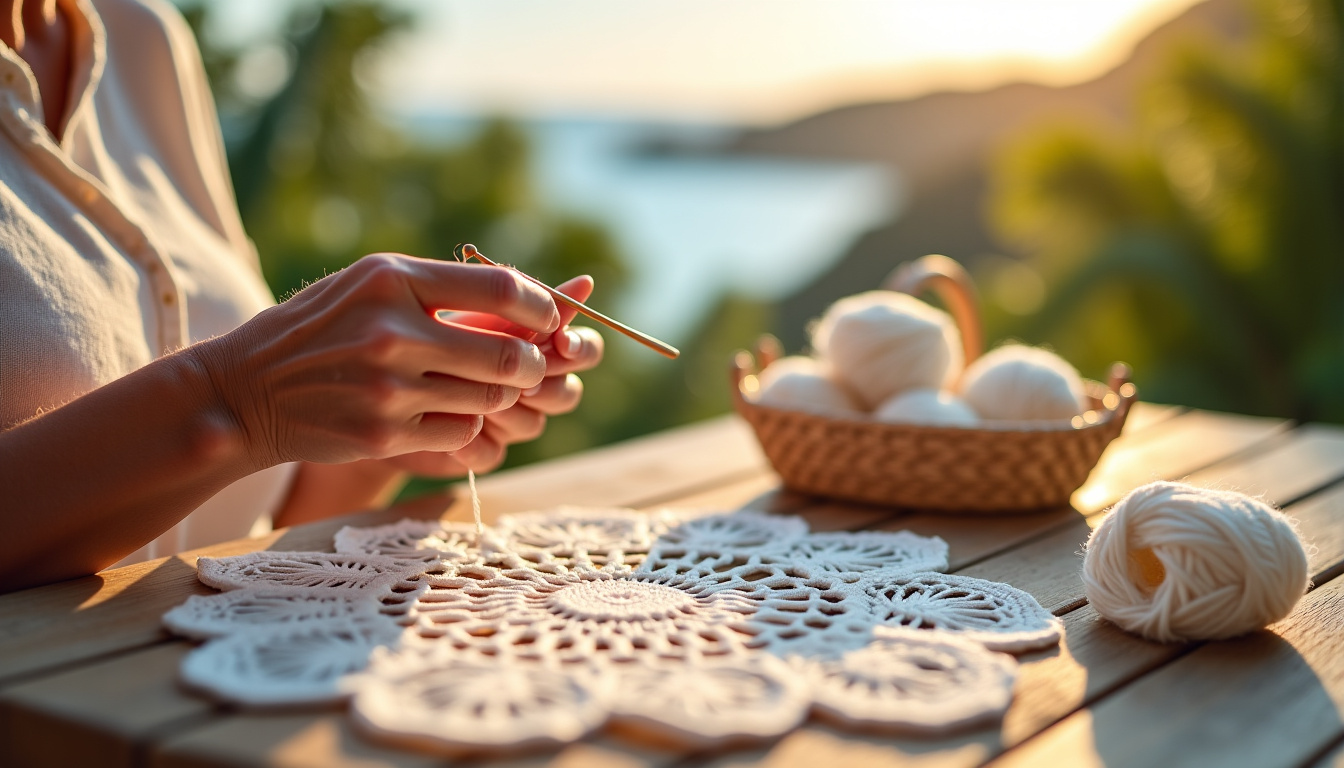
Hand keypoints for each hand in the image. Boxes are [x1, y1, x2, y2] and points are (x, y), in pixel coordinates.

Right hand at [191, 253, 560, 470]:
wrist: (247, 391)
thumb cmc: (322, 328)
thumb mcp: (369, 282)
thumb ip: (440, 284)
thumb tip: (527, 294)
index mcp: (393, 279)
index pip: (502, 289)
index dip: (541, 307)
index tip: (547, 319)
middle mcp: (392, 331)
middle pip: (509, 354)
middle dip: (531, 363)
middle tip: (528, 365)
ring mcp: (389, 388)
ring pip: (491, 397)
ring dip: (499, 396)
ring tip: (481, 386)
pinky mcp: (384, 434)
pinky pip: (463, 432)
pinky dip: (466, 424)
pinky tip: (443, 412)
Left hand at [386, 275, 604, 474]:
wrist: (355, 375)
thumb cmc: (412, 325)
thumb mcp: (462, 306)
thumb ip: (520, 301)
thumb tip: (586, 283)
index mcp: (533, 343)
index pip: (583, 349)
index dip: (579, 348)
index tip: (561, 341)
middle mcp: (526, 384)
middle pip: (566, 392)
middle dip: (545, 383)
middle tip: (522, 376)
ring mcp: (504, 421)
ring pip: (532, 424)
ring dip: (504, 409)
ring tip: (460, 390)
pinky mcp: (478, 451)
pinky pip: (494, 455)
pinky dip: (472, 443)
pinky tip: (446, 432)